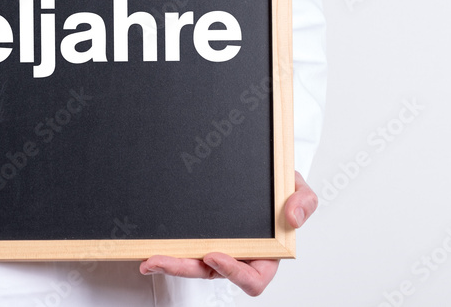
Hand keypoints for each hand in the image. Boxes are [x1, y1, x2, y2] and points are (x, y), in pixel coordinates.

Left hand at [139, 170, 317, 296]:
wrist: (260, 171)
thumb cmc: (281, 187)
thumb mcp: (299, 189)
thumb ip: (304, 202)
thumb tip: (293, 218)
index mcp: (265, 255)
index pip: (252, 278)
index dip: (233, 272)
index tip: (213, 255)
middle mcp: (237, 256)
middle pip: (210, 274)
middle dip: (183, 269)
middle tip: (159, 260)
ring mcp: (215, 246)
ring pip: (191, 264)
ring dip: (168, 262)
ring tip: (146, 258)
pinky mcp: (199, 234)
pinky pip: (182, 246)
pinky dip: (166, 247)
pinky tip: (147, 245)